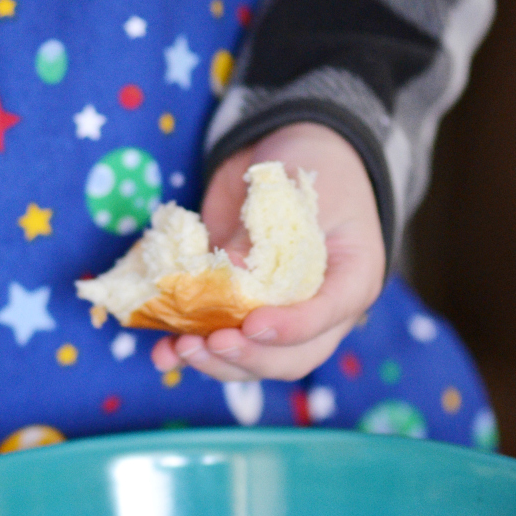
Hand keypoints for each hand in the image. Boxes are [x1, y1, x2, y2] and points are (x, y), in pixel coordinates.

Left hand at [151, 122, 385, 381]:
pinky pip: (220, 350)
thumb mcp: (290, 185)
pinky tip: (163, 355)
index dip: (291, 328)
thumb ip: (264, 236)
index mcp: (352, 276)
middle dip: (248, 357)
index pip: (328, 314)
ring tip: (180, 349)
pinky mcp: (241, 316)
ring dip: (215, 364)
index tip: (252, 324)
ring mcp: (279, 319)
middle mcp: (320, 311)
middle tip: (210, 342)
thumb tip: (227, 279)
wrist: (283, 151)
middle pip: (292, 358)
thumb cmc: (304, 162)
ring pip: (255, 363)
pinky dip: (190, 356)